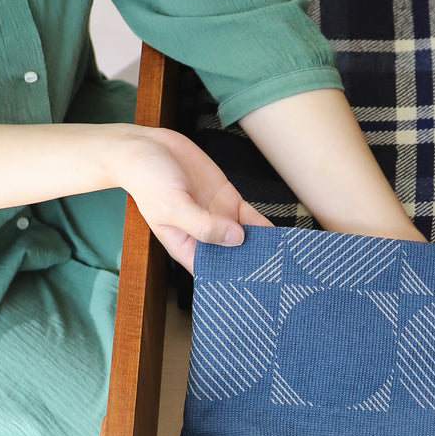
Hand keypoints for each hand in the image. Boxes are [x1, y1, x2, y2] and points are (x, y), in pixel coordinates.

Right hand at [112, 125, 272, 273]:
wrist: (145, 147)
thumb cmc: (148, 180)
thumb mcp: (172, 206)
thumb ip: (204, 225)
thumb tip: (237, 239)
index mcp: (187, 246)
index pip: (214, 272)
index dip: (234, 280)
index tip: (256, 288)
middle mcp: (205, 236)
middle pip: (235, 257)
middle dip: (254, 265)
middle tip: (281, 275)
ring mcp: (219, 218)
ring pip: (247, 238)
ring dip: (264, 246)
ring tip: (288, 260)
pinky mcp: (228, 199)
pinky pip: (251, 216)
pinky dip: (265, 225)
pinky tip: (283, 236)